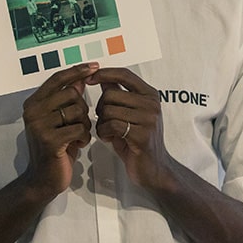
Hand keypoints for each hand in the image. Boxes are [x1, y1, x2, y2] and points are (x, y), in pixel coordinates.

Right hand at [20, 63, 94, 198]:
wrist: (42, 179)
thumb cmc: (55, 147)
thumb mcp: (60, 120)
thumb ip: (66, 100)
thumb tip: (80, 79)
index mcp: (33, 102)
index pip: (57, 78)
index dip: (77, 70)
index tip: (95, 66)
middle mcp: (33, 110)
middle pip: (71, 94)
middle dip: (83, 108)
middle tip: (79, 124)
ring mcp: (39, 125)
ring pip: (77, 111)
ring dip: (84, 125)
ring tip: (77, 136)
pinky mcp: (49, 140)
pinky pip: (79, 128)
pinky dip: (84, 137)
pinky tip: (78, 145)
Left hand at [88, 67, 166, 188]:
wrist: (154, 169)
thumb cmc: (138, 141)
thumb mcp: (129, 114)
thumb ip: (118, 96)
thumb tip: (102, 78)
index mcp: (150, 94)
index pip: (124, 74)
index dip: (104, 73)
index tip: (88, 78)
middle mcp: (151, 103)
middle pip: (111, 94)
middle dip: (100, 108)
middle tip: (103, 121)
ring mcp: (148, 119)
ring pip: (108, 110)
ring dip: (101, 123)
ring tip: (107, 132)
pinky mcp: (142, 134)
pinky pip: (112, 125)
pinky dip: (104, 132)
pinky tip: (109, 139)